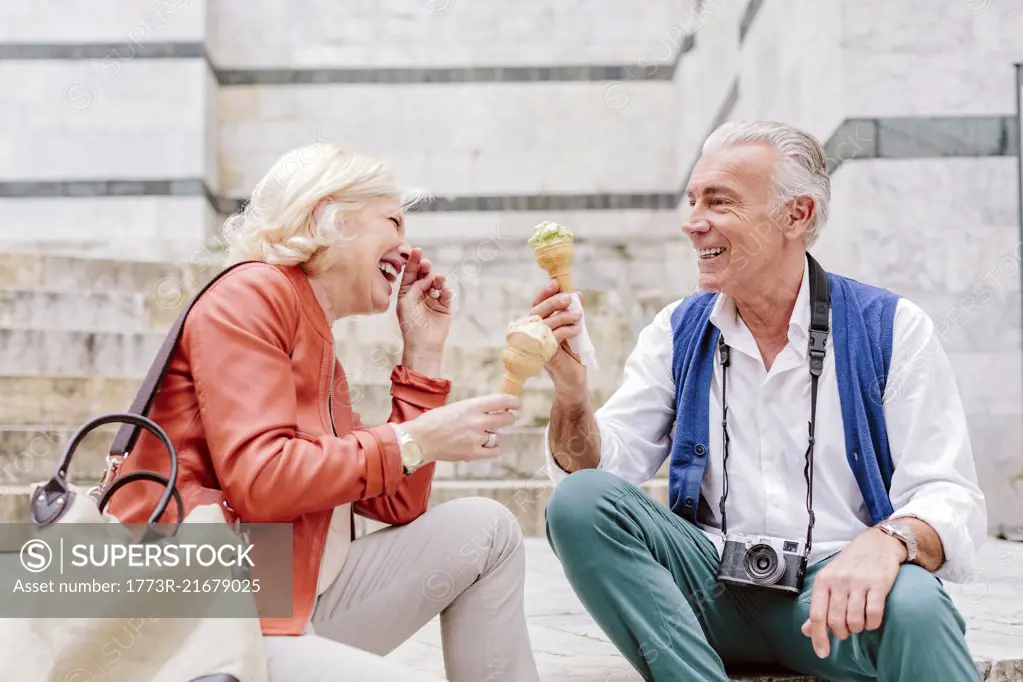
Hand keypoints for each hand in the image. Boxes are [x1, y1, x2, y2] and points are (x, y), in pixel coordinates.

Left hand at [397, 248, 452, 358]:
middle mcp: (420, 293)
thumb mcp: (406, 302)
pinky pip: (446, 294)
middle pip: (424, 276)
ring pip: (437, 283)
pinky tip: (444, 292)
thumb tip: (428, 277)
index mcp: (407, 292)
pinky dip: (446, 291)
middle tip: (426, 264)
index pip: (411, 274)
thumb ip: (415, 286)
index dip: (413, 262)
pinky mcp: (444, 306)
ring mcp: (433, 299)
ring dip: (437, 279)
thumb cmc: (410, 324)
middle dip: (425, 268)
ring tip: (438, 280)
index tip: (416, 250)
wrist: (423, 343)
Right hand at [401, 393, 521, 461]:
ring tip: (482, 434)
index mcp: (472, 406)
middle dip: (508, 419)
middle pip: (507, 419)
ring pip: (498, 436)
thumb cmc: (434, 421)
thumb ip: (475, 408)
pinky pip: (495, 451)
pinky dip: (494, 448)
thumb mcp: (456, 407)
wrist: (419, 440)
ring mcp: (475, 438)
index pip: (502, 401)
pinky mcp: (472, 453)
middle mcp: (476, 421)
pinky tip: (487, 445)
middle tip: (504, 419)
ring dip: (494, 434)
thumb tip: (494, 409)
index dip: (514, 402)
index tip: (517, 404)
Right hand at [529, 279, 586, 401]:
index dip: (544, 293)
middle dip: (553, 302)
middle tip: (569, 298)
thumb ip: (573, 313)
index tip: (555, 282)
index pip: (537, 305)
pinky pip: (552, 337)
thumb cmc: (570, 357)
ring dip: (563, 316)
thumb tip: (578, 294)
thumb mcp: (573, 331)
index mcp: (538, 326)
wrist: (572, 382)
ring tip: (577, 316)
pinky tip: (576, 329)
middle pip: (537, 311)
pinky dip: (566, 330)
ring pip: (544, 323)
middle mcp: (533, 334)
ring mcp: (536, 344)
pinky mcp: (544, 355)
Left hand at [801, 528, 905, 657]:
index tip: (823, 652)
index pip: (817, 615)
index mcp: (823, 581)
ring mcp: (859, 582)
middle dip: (841, 633)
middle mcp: (839, 581)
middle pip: (836, 621)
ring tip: (858, 624)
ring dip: (857, 629)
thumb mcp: (829, 580)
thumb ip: (819, 606)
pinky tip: (871, 620)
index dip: (818, 637)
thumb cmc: (850, 564)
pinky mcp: (879, 584)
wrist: (876, 543)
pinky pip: (874, 614)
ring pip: (855, 620)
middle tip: (845, 632)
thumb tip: (807, 630)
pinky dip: (873, 623)